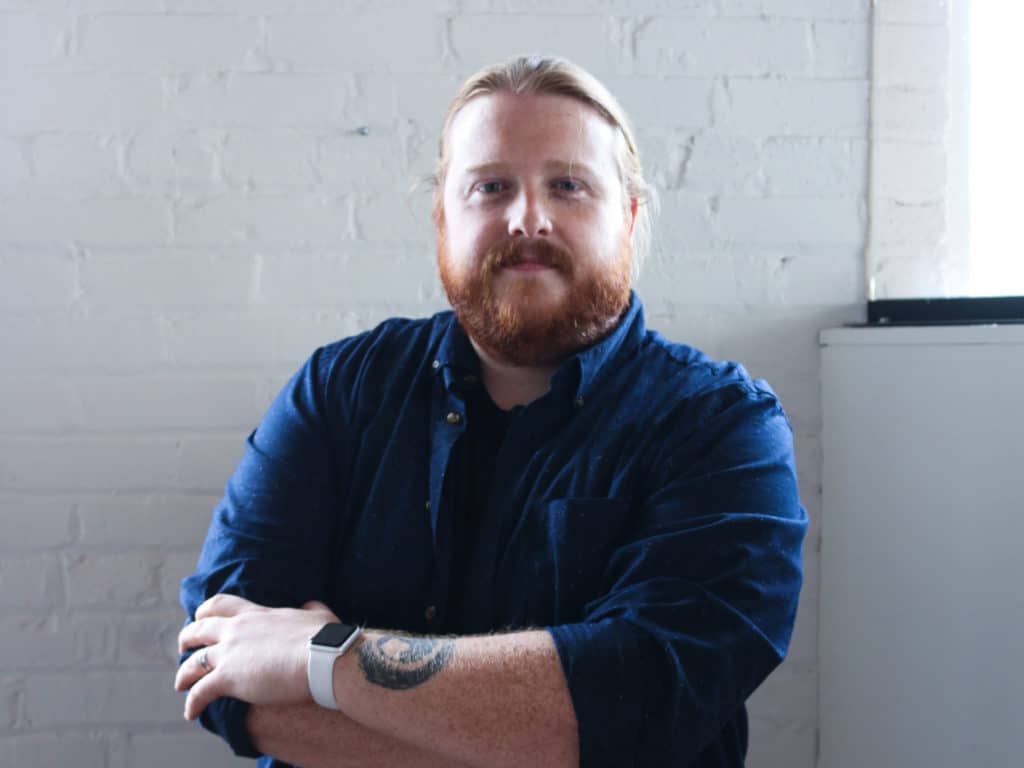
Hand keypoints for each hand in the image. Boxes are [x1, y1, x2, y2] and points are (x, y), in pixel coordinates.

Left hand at [174, 594, 337, 720]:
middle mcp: (237, 630)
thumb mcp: (318, 615)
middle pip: (198, 629)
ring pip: (193, 662)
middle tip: (183, 648)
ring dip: (183, 674)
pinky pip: (200, 692)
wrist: (322, 658)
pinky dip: (192, 703)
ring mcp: (230, 653)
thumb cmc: (324, 638)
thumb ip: (310, 608)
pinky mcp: (228, 678)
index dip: (206, 611)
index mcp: (257, 614)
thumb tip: (310, 604)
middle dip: (187, 638)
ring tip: (180, 684)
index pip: (222, 604)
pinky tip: (191, 713)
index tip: (202, 617)